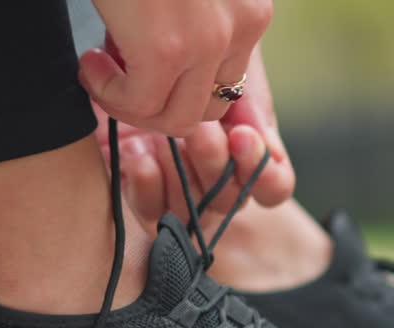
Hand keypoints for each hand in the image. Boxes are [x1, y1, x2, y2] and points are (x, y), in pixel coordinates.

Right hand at [79, 0, 272, 137]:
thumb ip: (189, 26)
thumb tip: (155, 71)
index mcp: (249, 9)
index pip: (227, 81)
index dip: (178, 81)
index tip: (140, 60)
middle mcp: (243, 24)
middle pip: (209, 108)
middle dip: (159, 102)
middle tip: (116, 70)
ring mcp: (210, 39)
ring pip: (177, 120)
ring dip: (131, 106)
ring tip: (97, 67)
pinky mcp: (169, 48)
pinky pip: (140, 105)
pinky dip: (106, 93)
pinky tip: (87, 62)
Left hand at [94, 49, 293, 229]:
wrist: (121, 49)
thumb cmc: (180, 52)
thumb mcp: (221, 65)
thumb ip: (249, 103)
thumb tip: (268, 149)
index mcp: (244, 149)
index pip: (273, 185)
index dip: (261, 171)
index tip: (241, 135)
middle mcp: (215, 175)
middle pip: (231, 200)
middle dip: (215, 163)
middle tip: (198, 131)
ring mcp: (178, 187)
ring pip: (194, 212)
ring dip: (182, 176)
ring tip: (162, 139)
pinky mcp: (138, 191)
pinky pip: (151, 211)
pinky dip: (147, 184)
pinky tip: (136, 151)